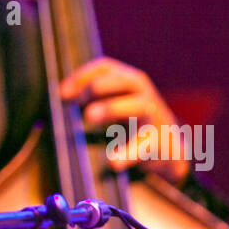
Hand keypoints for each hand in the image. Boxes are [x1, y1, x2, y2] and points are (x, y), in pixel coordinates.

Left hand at [60, 56, 189, 183]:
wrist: (169, 150)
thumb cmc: (133, 122)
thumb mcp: (115, 104)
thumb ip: (91, 98)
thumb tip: (59, 97)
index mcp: (129, 81)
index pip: (106, 67)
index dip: (82, 76)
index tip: (62, 93)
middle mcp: (143, 94)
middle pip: (124, 80)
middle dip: (99, 87)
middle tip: (77, 102)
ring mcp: (154, 116)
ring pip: (137, 106)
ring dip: (111, 108)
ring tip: (89, 117)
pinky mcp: (160, 142)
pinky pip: (145, 145)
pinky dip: (128, 153)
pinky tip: (112, 162)